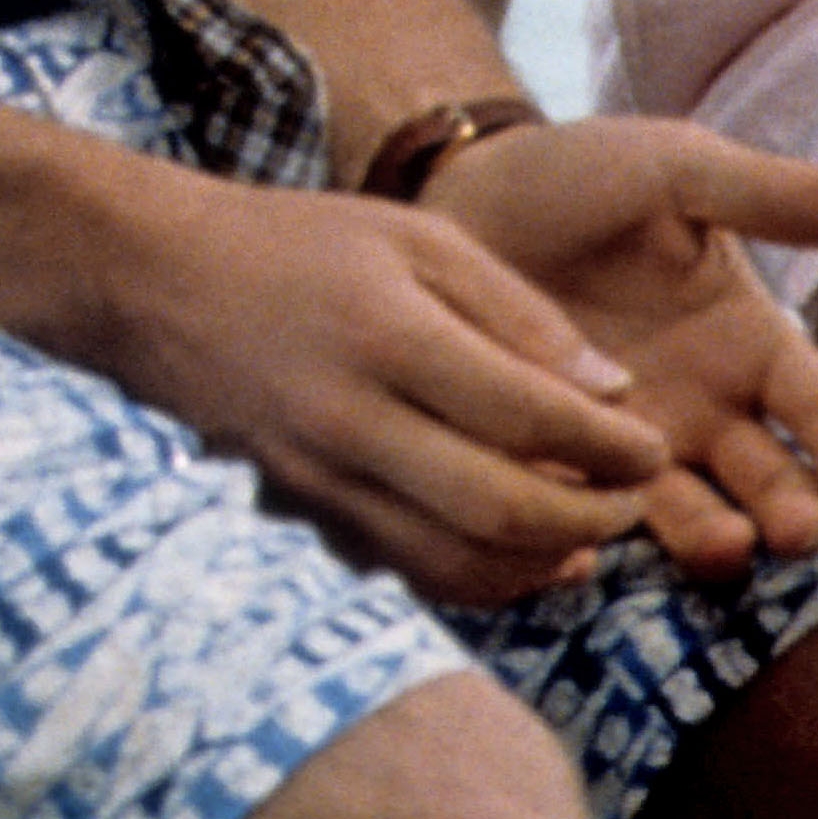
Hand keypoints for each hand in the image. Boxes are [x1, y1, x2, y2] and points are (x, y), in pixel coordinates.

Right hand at [87, 167, 671, 608]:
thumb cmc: (304, 246)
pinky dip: (480, 578)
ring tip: (596, 531)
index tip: (656, 446)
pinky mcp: (304, 518)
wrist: (161, 287)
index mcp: (390, 337)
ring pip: (454, 563)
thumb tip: (611, 394)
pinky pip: (408, 572)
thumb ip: (520, 315)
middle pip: (498, 510)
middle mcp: (351, 423)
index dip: (609, 447)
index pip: (526, 418)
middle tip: (637, 498)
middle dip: (590, 517)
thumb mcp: (421, 240)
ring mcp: (320, 483)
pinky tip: (529, 555)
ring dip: (541, 563)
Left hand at [421, 115, 817, 575]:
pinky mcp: (558, 465)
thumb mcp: (682, 173)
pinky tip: (606, 533)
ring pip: (692, 514)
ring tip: (728, 546)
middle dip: (791, 511)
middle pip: (770, 480)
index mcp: (750, 340)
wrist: (465, 194)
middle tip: (798, 530)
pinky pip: (588, 512)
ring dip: (716, 538)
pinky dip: (603, 530)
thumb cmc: (585, 176)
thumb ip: (773, 197)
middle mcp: (706, 408)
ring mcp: (633, 445)